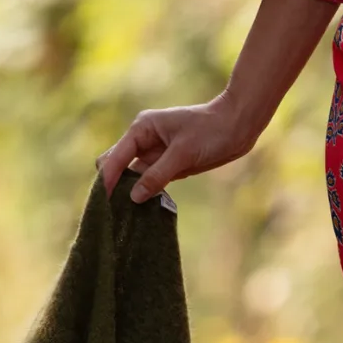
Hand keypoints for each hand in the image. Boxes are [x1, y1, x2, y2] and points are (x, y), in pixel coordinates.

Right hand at [99, 99, 252, 200]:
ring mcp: (155, 153)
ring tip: (126, 217)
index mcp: (141, 129)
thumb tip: (133, 197)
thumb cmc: (211, 131)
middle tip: (114, 212)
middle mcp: (143, 140)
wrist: (238, 125)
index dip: (108, 180)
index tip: (104, 204)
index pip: (114, 158)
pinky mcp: (167, 165)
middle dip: (113, 186)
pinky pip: (148, 181)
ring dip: (129, 193)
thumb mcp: (183, 154)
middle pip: (116, 165)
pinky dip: (145, 193)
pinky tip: (144, 210)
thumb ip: (157, 175)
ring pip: (132, 176)